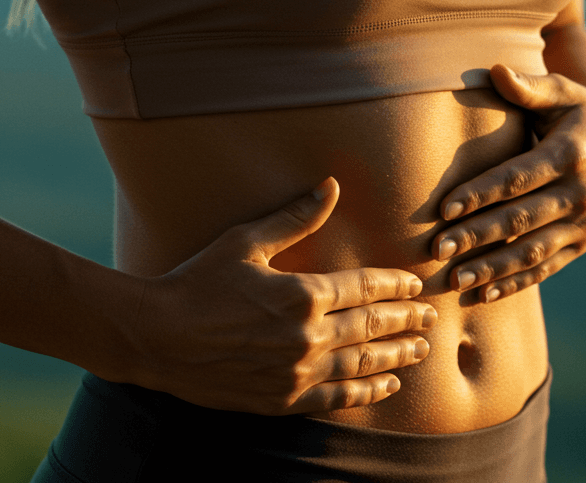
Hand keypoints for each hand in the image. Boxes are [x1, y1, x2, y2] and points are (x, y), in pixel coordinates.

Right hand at [125, 178, 436, 414]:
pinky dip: (367, 391)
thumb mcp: (245, 242)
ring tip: (420, 350)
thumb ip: (294, 218)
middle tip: (429, 318)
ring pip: (362, 363)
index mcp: (303, 293)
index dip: (396, 286)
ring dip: (396, 356)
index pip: (366, 286)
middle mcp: (307, 335)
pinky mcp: (283, 399)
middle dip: (406, 321)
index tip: (415, 285)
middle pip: (373, 326)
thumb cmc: (197, 282)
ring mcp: (297, 371)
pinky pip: (337, 397)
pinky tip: (387, 386)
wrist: (155, 338)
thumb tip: (330, 186)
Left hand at [433, 65, 585, 301]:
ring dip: (493, 268)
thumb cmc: (585, 113)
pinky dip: (516, 282)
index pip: (519, 178)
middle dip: (478, 236)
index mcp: (570, 154)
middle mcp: (579, 194)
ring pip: (533, 251)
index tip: (446, 208)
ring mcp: (583, 223)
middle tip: (438, 248)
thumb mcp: (565, 93)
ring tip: (455, 279)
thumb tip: (495, 70)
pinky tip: (484, 294)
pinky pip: (547, 267)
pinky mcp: (583, 243)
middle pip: (521, 220)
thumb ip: (530, 86)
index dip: (481, 194)